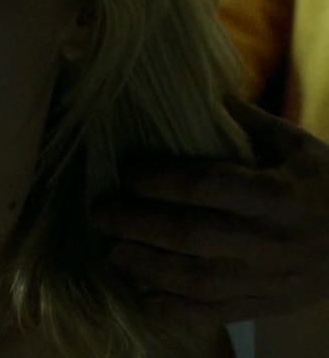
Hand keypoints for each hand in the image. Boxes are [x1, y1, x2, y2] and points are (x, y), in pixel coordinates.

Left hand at [92, 99, 328, 322]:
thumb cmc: (327, 186)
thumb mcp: (300, 148)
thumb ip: (252, 123)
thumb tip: (208, 92)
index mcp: (276, 196)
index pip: (205, 187)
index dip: (159, 180)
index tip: (127, 173)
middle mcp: (269, 241)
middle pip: (190, 235)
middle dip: (137, 224)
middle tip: (99, 213)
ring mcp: (267, 279)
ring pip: (195, 278)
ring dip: (145, 266)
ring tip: (112, 250)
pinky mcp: (265, 305)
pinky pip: (213, 312)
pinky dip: (174, 308)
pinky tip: (142, 294)